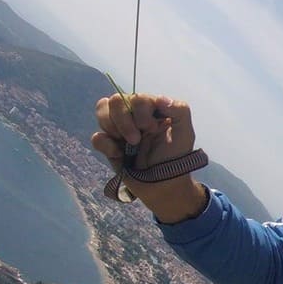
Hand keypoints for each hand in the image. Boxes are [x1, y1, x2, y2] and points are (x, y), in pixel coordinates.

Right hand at [91, 93, 206, 220]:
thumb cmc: (176, 158)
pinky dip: (105, 144)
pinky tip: (118, 154)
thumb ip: (179, 110)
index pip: (136, 98)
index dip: (141, 112)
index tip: (152, 129)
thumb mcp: (185, 133)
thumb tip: (159, 98)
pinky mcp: (110, 145)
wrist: (164, 185)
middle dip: (124, 121)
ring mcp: (120, 129)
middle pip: (115, 101)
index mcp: (151, 109)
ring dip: (113, 128)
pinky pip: (97, 137)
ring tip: (128, 145)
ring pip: (102, 111)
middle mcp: (134, 115)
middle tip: (136, 140)